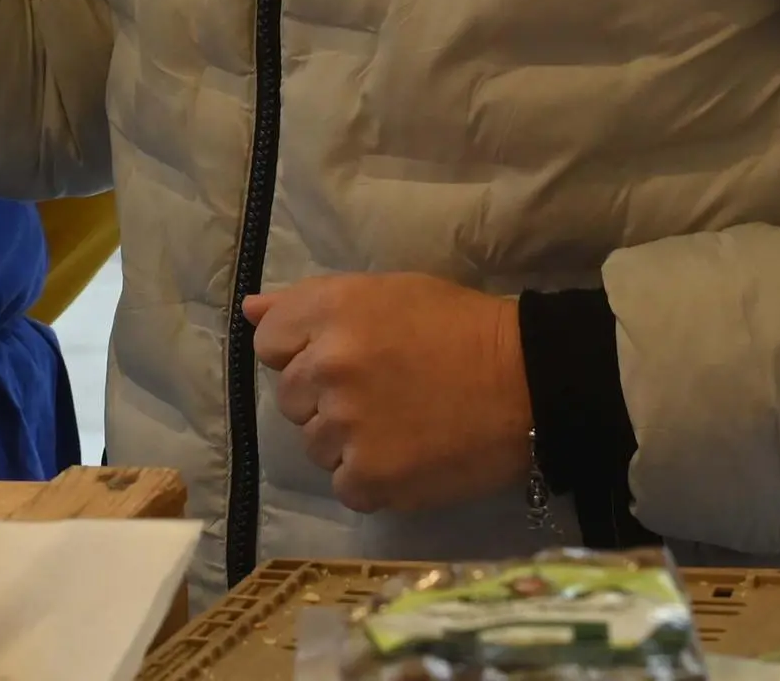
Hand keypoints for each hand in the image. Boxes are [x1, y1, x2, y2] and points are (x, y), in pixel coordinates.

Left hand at [243, 274, 531, 514]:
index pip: (270, 341)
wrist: (530, 382)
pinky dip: (372, 479)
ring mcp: (347, 426)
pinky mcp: (371, 478)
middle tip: (381, 394)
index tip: (341, 358)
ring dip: (348, 442)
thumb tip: (250, 310)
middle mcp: (329, 366)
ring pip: (316, 446)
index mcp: (332, 311)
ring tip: (401, 427)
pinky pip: (345, 486)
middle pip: (292, 398)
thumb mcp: (387, 293)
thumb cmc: (462, 328)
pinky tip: (409, 457)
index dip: (302, 352)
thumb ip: (311, 303)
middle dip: (326, 399)